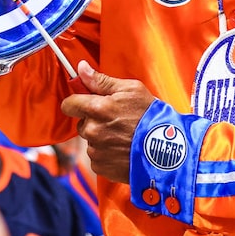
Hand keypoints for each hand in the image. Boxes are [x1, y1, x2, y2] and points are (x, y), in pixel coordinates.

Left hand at [60, 61, 154, 183]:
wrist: (166, 151)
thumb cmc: (151, 117)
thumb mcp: (132, 90)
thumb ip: (102, 80)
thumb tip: (81, 69)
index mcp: (96, 108)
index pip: (69, 104)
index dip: (77, 102)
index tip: (86, 104)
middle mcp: (92, 130)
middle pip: (81, 123)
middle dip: (94, 121)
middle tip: (116, 121)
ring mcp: (95, 150)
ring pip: (90, 141)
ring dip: (101, 138)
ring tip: (123, 137)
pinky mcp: (100, 167)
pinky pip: (97, 157)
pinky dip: (106, 154)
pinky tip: (122, 150)